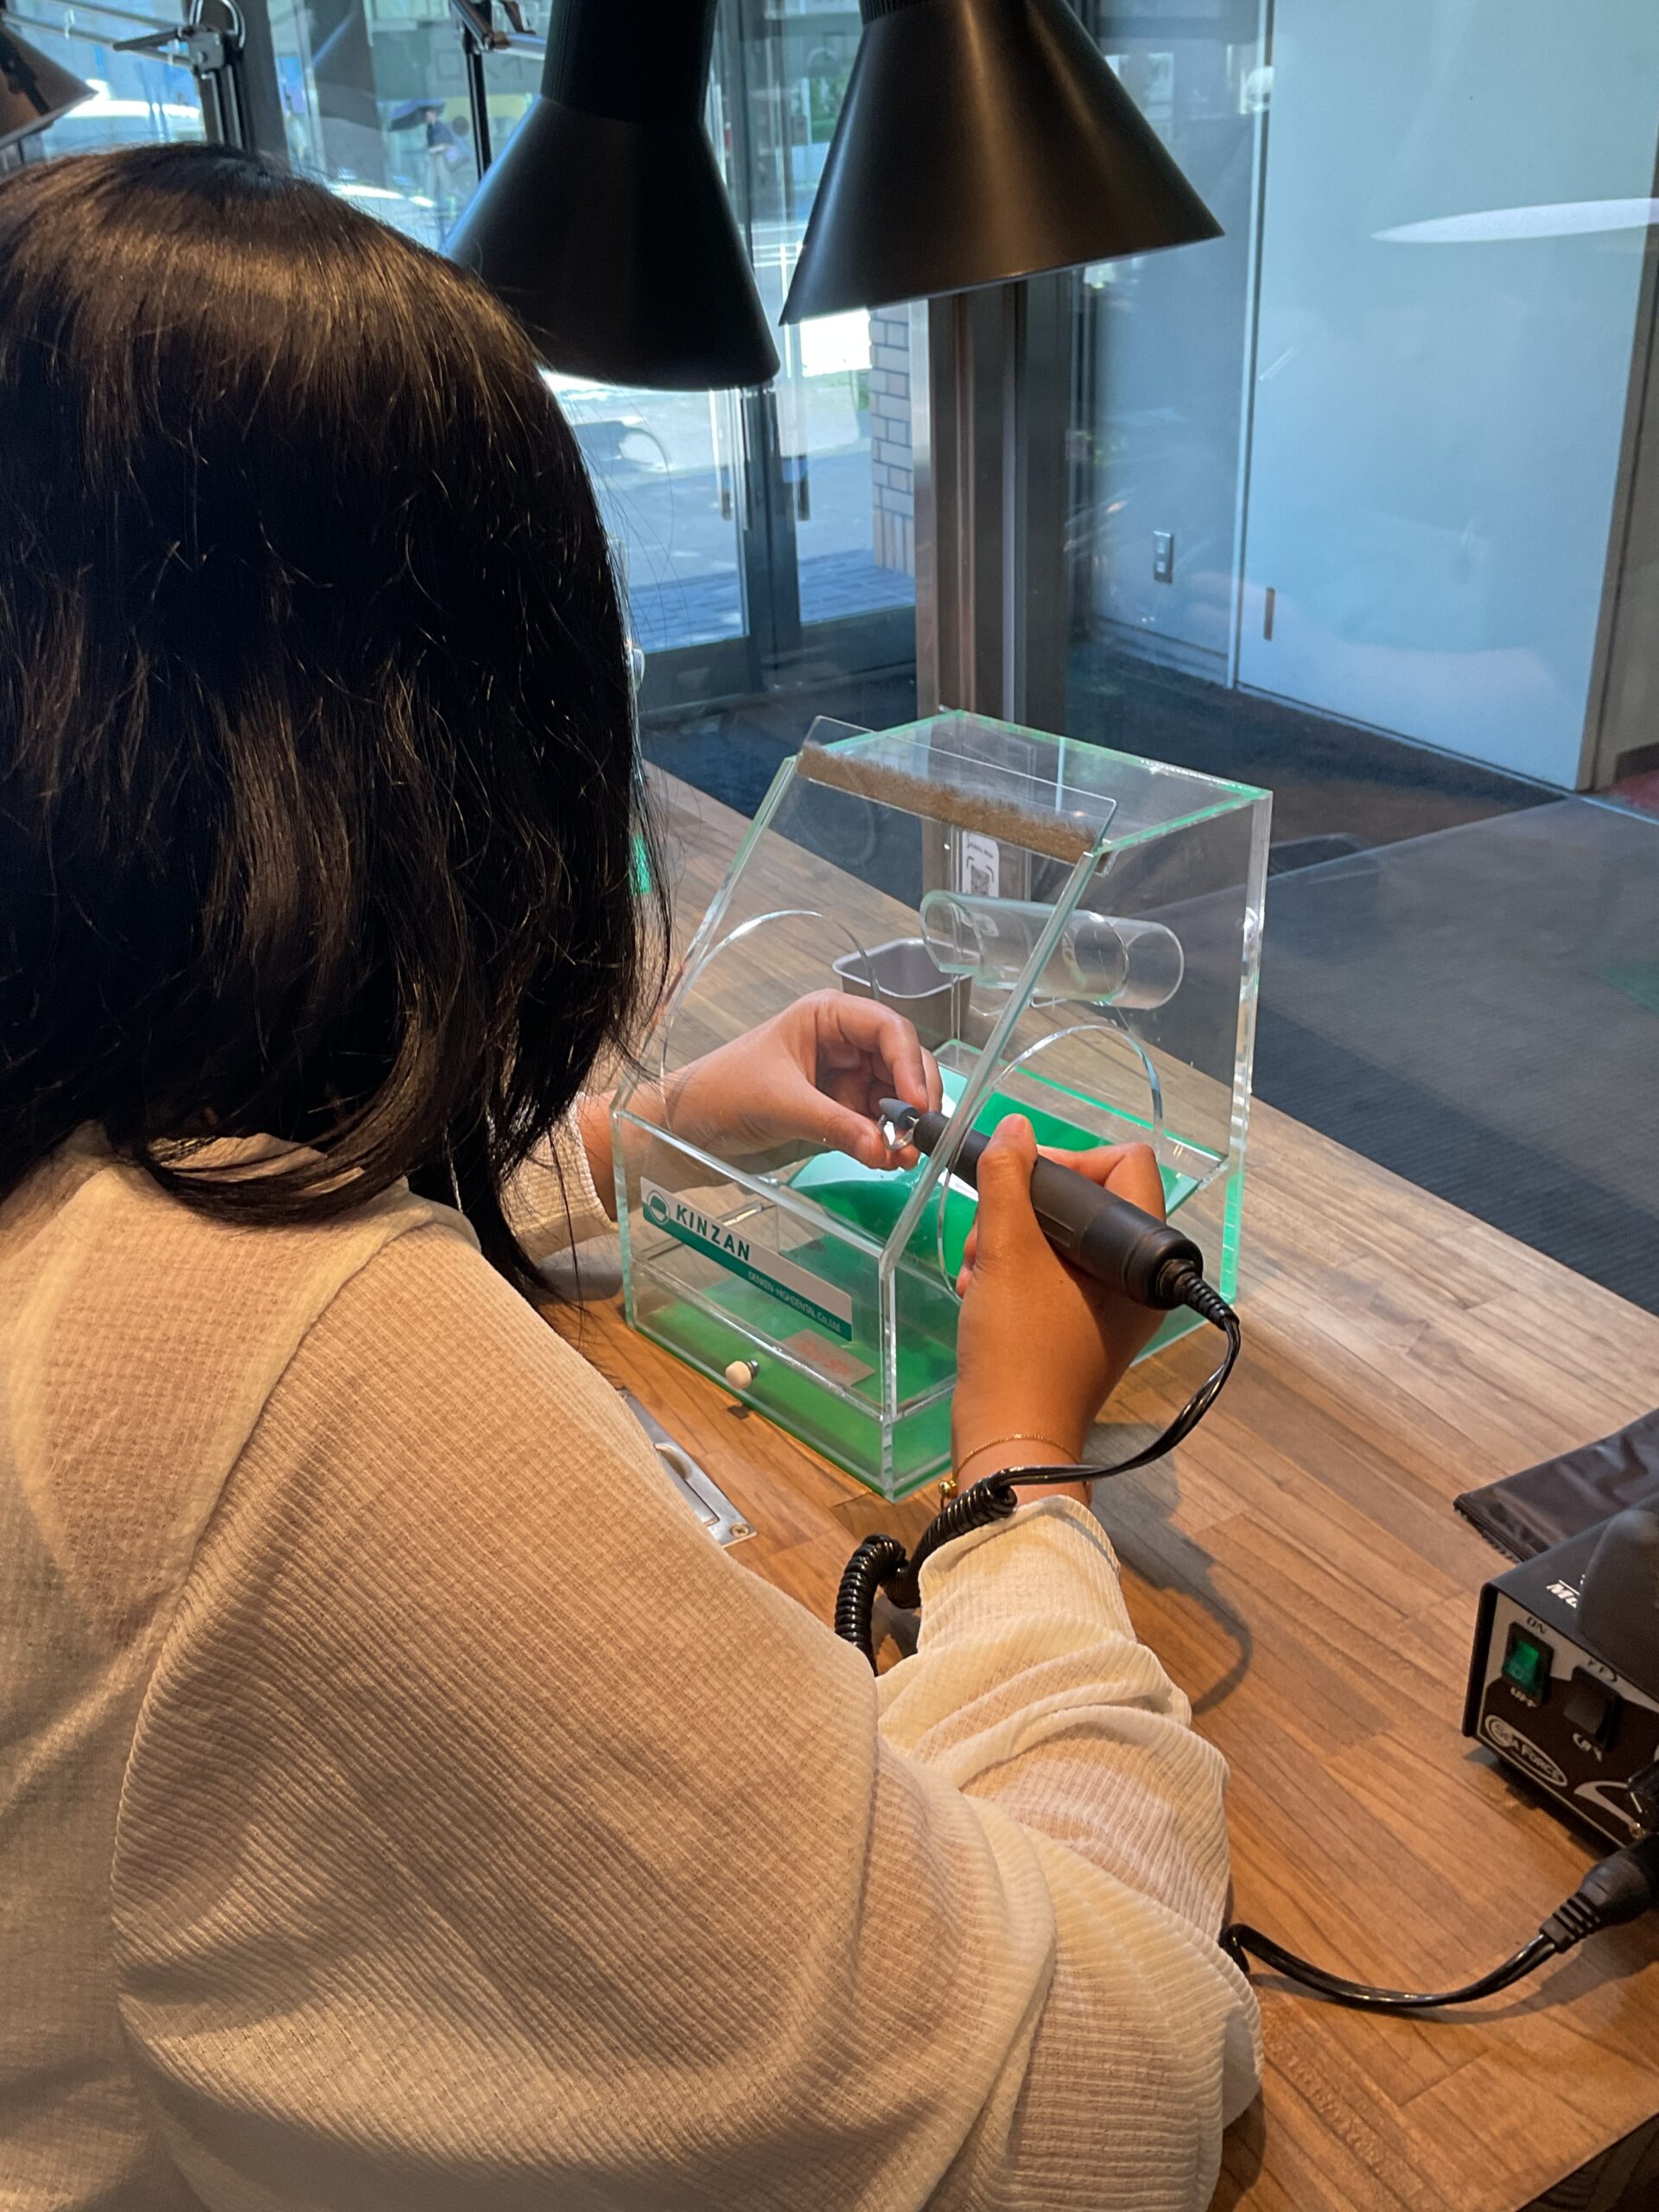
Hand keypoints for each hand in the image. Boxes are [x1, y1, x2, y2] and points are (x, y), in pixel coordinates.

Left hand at [660, 991, 941, 1170]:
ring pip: (895, 1095)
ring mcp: (844, 1075)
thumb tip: (884, 1150)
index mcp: (828, 1016)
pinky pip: (876, 1122)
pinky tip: (886, 1159)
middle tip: (920, 1137)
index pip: (889, 1029)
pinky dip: (886, 1141)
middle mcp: (843, 1041)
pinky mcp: (840, 1108)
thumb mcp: (780, 1104)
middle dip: (914, 1099)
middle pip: (902, 1062)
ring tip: (902, 1157)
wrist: (688, 1126)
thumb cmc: (722, 1092)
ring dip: (903, 1126)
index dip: (910, 1065)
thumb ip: (835, 1126)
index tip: (917, 1105)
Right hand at [951, 1116, 1166, 1504]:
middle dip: (1025, 1207)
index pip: (1127, 1165)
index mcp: (1140, 1259)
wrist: (1009, 1439)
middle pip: (1087, 1200)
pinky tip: (979, 1289)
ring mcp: (1110, 1306)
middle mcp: (1136, 1279)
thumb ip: (1010, 1180)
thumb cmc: (1018, 1345)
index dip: (1073, 1161)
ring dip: (1009, 1240)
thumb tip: (1017, 1129)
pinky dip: (1013, 1271)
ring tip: (976, 1271)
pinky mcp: (1081, 1326)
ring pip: (1060, 1237)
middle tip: (987, 1237)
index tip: (1025, 1185)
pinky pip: (1052, 1273)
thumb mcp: (1006, 1253)